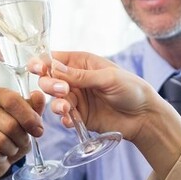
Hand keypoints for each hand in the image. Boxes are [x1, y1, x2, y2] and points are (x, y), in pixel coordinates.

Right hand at [0, 88, 44, 179]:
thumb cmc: (12, 135)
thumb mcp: (28, 122)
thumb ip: (34, 108)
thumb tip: (38, 96)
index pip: (13, 100)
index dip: (29, 118)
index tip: (38, 130)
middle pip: (10, 125)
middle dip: (22, 139)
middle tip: (22, 142)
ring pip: (0, 142)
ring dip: (11, 149)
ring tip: (10, 148)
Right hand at [33, 51, 180, 177]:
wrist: (144, 117)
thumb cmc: (131, 90)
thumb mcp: (108, 78)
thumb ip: (81, 76)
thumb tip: (54, 68)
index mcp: (82, 62)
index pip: (55, 59)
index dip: (42, 62)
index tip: (36, 68)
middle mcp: (76, 79)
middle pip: (49, 79)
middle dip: (49, 84)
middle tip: (61, 90)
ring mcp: (77, 98)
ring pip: (54, 99)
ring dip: (56, 104)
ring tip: (67, 108)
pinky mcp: (80, 116)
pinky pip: (64, 117)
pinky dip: (64, 119)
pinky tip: (71, 120)